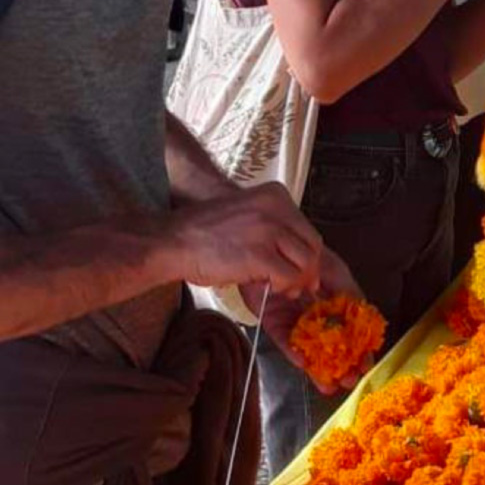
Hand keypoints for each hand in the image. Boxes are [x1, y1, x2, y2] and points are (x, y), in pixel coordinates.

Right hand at [169, 183, 322, 298]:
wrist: (172, 240)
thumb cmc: (204, 233)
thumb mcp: (247, 215)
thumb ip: (273, 227)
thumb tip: (301, 257)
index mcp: (275, 195)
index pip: (306, 229)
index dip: (307, 254)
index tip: (302, 271)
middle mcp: (276, 208)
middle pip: (312, 245)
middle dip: (308, 270)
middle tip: (296, 287)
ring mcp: (269, 229)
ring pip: (305, 263)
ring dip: (296, 282)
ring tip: (279, 288)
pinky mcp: (260, 254)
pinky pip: (288, 277)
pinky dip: (282, 288)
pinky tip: (267, 288)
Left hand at [254, 251, 376, 395]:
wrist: (270, 244)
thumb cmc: (305, 253)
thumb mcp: (333, 268)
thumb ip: (348, 289)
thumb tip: (363, 311)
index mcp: (334, 303)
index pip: (351, 331)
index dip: (360, 348)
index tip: (366, 364)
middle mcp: (316, 314)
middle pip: (331, 344)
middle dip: (342, 365)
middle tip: (350, 380)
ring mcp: (295, 319)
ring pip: (310, 348)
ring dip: (320, 367)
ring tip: (330, 384)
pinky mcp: (273, 320)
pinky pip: (284, 338)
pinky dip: (292, 350)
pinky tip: (302, 362)